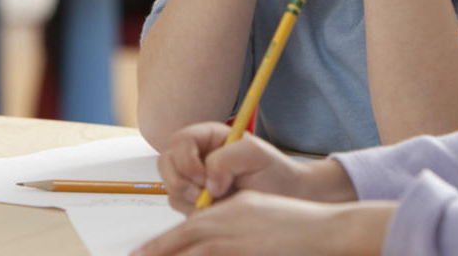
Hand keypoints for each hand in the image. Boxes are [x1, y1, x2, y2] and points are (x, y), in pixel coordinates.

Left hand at [133, 191, 393, 255]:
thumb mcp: (246, 207)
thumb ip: (218, 217)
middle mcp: (222, 234)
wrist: (322, 231)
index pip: (177, 235)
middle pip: (178, 250)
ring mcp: (234, 251)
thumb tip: (199, 225)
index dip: (153, 248)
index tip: (135, 255)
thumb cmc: (287, 218)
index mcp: (219, 216)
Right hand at [157, 123, 314, 213]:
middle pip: (165, 163)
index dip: (186, 159)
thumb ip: (228, 159)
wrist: (284, 194)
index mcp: (207, 137)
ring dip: (190, 199)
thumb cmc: (272, 170)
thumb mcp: (256, 154)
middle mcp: (196, 156)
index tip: (203, 176)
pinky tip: (217, 208)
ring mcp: (193, 180)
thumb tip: (208, 182)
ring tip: (220, 200)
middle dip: (181, 181)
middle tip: (204, 194)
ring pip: (171, 188)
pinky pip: (181, 207)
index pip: (180, 141)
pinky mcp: (194, 201)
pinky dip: (195, 212)